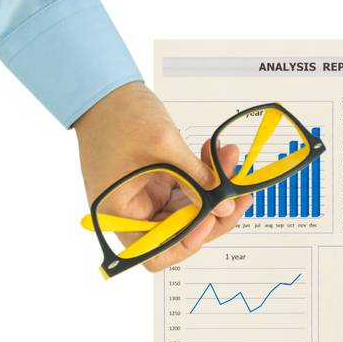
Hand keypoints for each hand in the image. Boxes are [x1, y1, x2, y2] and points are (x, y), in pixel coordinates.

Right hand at [73, 82, 251, 271]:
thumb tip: (225, 207)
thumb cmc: (118, 113)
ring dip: (213, 192)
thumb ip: (196, 178)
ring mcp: (145, 200)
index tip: (209, 219)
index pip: (156, 253)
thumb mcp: (162, 144)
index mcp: (118, 215)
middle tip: (238, 195)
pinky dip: (203, 178)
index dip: (186, 243)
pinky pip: (186, 192)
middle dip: (212, 213)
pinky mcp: (156, 185)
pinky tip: (217, 158)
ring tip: (229, 161)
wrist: (104, 87)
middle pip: (179, 234)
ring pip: (189, 212)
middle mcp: (131, 214)